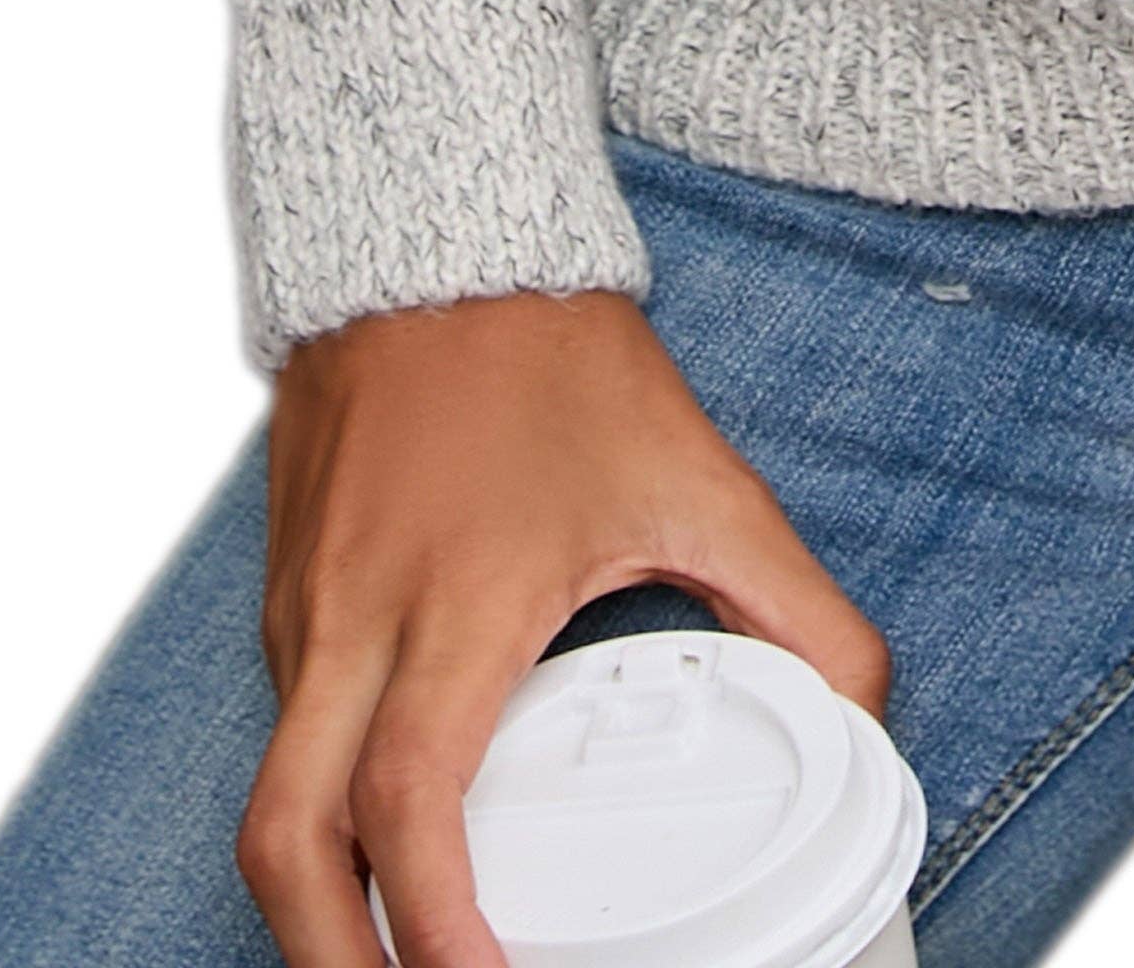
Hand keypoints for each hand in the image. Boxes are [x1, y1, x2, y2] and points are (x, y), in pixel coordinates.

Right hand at [238, 286, 889, 967]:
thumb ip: (793, 605)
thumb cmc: (553, 356)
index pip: (411, 804)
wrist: (437, 238)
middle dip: (330, 967)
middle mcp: (356, 622)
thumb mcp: (698, 480)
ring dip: (316, 908)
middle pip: (286, 847)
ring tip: (395, 965)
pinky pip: (277, 741)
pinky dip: (313, 822)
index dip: (436, 927)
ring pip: (268, 804)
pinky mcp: (283, 599)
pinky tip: (380, 853)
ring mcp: (304, 613)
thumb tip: (865, 713)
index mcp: (458, 604)